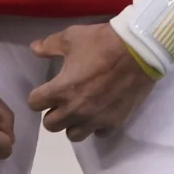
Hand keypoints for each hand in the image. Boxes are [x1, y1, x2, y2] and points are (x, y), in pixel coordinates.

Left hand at [26, 23, 156, 142]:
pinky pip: (98, 133)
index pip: (34, 104)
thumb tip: (34, 49)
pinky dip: (96, 125)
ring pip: (73, 135)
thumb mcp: (71, 37)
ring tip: (79, 109)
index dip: (37, 95)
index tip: (45, 89)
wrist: (139, 50)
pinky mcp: (114, 122)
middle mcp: (75, 110)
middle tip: (61, 100)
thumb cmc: (101, 42)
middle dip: (52, 112)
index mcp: (61, 90)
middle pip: (50, 125)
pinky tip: (100, 111)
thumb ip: (49, 46)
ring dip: (72, 123)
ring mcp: (95, 119)